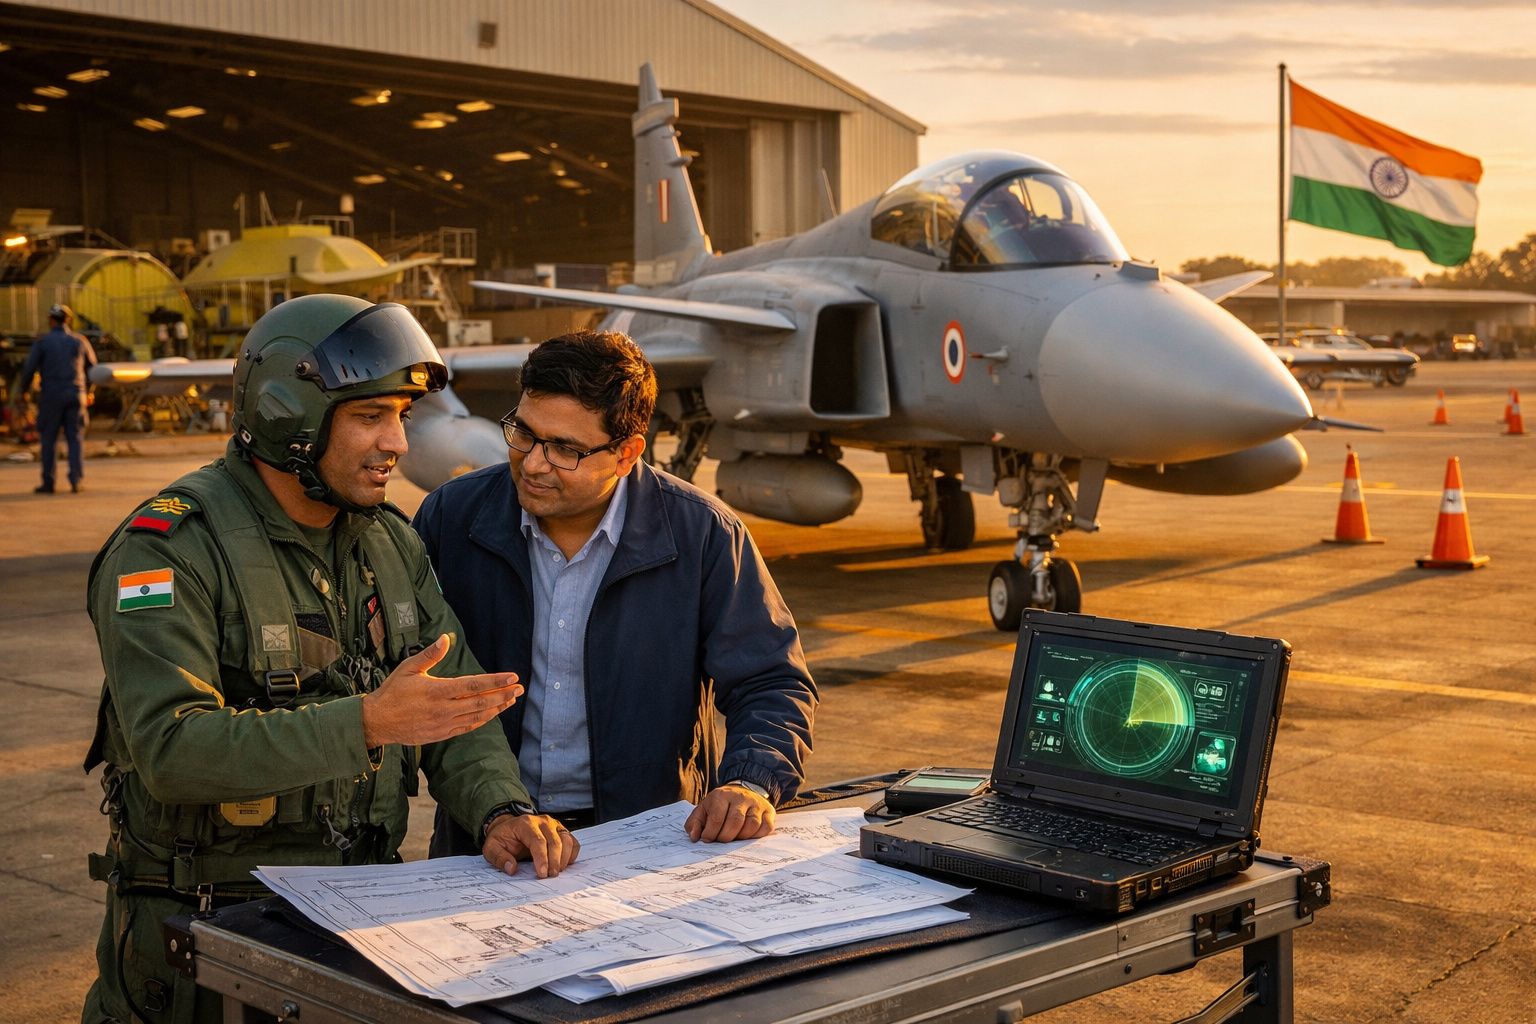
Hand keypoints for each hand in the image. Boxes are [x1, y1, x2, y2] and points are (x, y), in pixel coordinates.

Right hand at [359, 633, 521, 746]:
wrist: (376, 722)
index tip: (512, 677)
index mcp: (436, 691)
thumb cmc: (392, 692)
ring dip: (497, 708)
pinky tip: (492, 713)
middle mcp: (443, 709)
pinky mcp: (441, 735)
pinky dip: (482, 720)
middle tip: (520, 688)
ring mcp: (443, 724)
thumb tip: (446, 638)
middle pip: (480, 702)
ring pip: (477, 717)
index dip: (495, 681)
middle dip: (503, 695)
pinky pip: (467, 728)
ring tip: (512, 700)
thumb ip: (430, 654)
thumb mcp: (408, 668)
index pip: (473, 685)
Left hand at [483, 814, 580, 878]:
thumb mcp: (492, 848)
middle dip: (554, 861)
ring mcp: (554, 825)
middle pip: (555, 842)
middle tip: (550, 876)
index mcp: (526, 824)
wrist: (510, 828)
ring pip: (567, 841)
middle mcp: (543, 822)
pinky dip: (571, 855)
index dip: (542, 859)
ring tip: (556, 872)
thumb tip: (512, 868)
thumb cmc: (503, 838)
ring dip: (564, 859)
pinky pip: (572, 842)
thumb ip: (500, 858)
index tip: (542, 874)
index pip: (538, 841)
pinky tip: (563, 865)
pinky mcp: (561, 831)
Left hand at [684, 784, 775, 842]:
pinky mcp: (768, 811)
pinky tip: (748, 836)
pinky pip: (766, 827)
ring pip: (752, 825)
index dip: (711, 833)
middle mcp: (740, 797)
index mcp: (722, 795)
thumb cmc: (720, 806)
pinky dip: (757, 836)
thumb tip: (694, 837)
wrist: (741, 792)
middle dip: (726, 837)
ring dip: (742, 837)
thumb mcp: (704, 810)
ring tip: (735, 838)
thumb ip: (695, 823)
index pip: (717, 818)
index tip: (708, 839)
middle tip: (722, 841)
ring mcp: (756, 804)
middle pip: (735, 822)